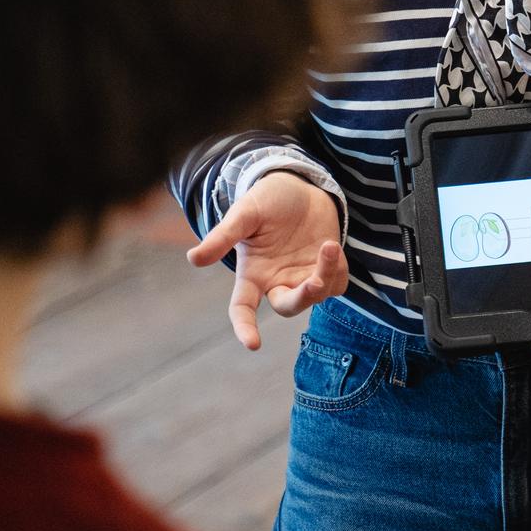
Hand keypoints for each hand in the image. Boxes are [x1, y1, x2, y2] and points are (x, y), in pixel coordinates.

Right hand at [186, 172, 345, 350]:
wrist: (299, 187)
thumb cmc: (266, 201)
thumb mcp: (243, 214)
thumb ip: (222, 237)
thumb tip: (193, 259)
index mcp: (252, 274)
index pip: (243, 309)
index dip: (245, 328)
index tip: (253, 344)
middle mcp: (277, 281)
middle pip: (288, 307)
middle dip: (302, 298)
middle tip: (314, 282)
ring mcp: (303, 276)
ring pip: (317, 295)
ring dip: (326, 275)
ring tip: (327, 245)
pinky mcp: (327, 269)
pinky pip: (337, 283)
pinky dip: (337, 271)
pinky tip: (331, 247)